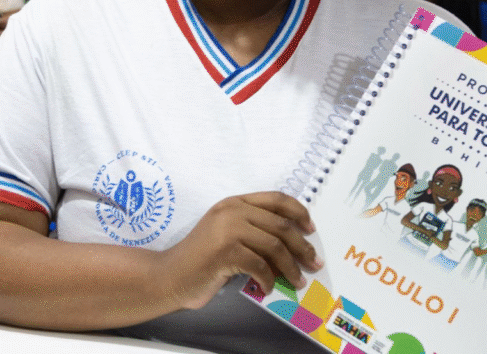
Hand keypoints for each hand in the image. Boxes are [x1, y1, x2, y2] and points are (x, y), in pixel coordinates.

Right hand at [154, 192, 320, 310]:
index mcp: (234, 202)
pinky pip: (260, 266)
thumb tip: (293, 245)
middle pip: (281, 225)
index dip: (299, 212)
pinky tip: (267, 288)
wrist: (171, 275)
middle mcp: (232, 210)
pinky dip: (268, 280)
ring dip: (291, 267)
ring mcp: (228, 229)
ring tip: (297, 281)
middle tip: (314, 263)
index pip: (276, 198)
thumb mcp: (228, 235)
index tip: (310, 229)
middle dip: (302, 246)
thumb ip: (254, 231)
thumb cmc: (202, 259)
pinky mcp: (225, 251)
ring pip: (274, 246)